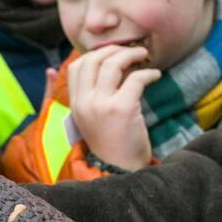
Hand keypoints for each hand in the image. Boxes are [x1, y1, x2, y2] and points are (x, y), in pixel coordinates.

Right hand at [67, 45, 160, 170]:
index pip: (76, 66)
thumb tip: (66, 69)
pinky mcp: (121, 109)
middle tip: (131, 52)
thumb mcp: (89, 119)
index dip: (95, 54)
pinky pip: (136, 79)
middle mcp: (84, 103)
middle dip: (114, 50)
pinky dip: (149, 73)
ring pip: (112, 64)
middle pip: (93, 60)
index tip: (112, 55)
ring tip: (144, 57)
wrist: (121, 171)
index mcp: (75, 105)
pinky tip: (156, 76)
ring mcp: (101, 105)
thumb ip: (86, 96)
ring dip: (131, 55)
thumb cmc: (111, 144)